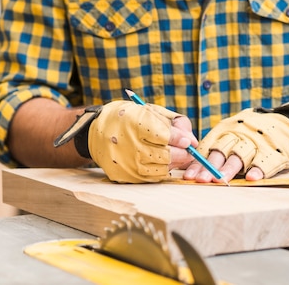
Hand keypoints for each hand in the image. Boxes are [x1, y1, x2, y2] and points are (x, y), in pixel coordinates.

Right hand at [57, 100, 196, 182]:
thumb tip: (193, 141)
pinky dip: (162, 171)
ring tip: (174, 155)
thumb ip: (175, 124)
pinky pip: (152, 177)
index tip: (188, 141)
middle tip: (188, 151)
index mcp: (135, 123)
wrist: (96, 132)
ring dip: (174, 163)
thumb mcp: (152, 111)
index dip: (180, 139)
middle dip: (182, 154)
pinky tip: (162, 163)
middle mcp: (129, 145)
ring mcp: (126, 163)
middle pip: (166, 155)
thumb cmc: (129, 118)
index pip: (165, 136)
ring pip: (162, 168)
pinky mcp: (125, 176)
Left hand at [184, 109, 288, 181]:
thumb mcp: (234, 132)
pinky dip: (258, 169)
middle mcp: (239, 135)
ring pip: (240, 156)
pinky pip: (265, 160)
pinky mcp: (273, 150)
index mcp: (227, 131)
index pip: (208, 149)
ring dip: (230, 169)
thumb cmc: (253, 131)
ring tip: (222, 181)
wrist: (286, 121)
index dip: (199, 163)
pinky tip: (252, 178)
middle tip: (203, 180)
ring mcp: (256, 142)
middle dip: (211, 167)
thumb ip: (218, 146)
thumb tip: (197, 169)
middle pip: (222, 152)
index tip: (190, 177)